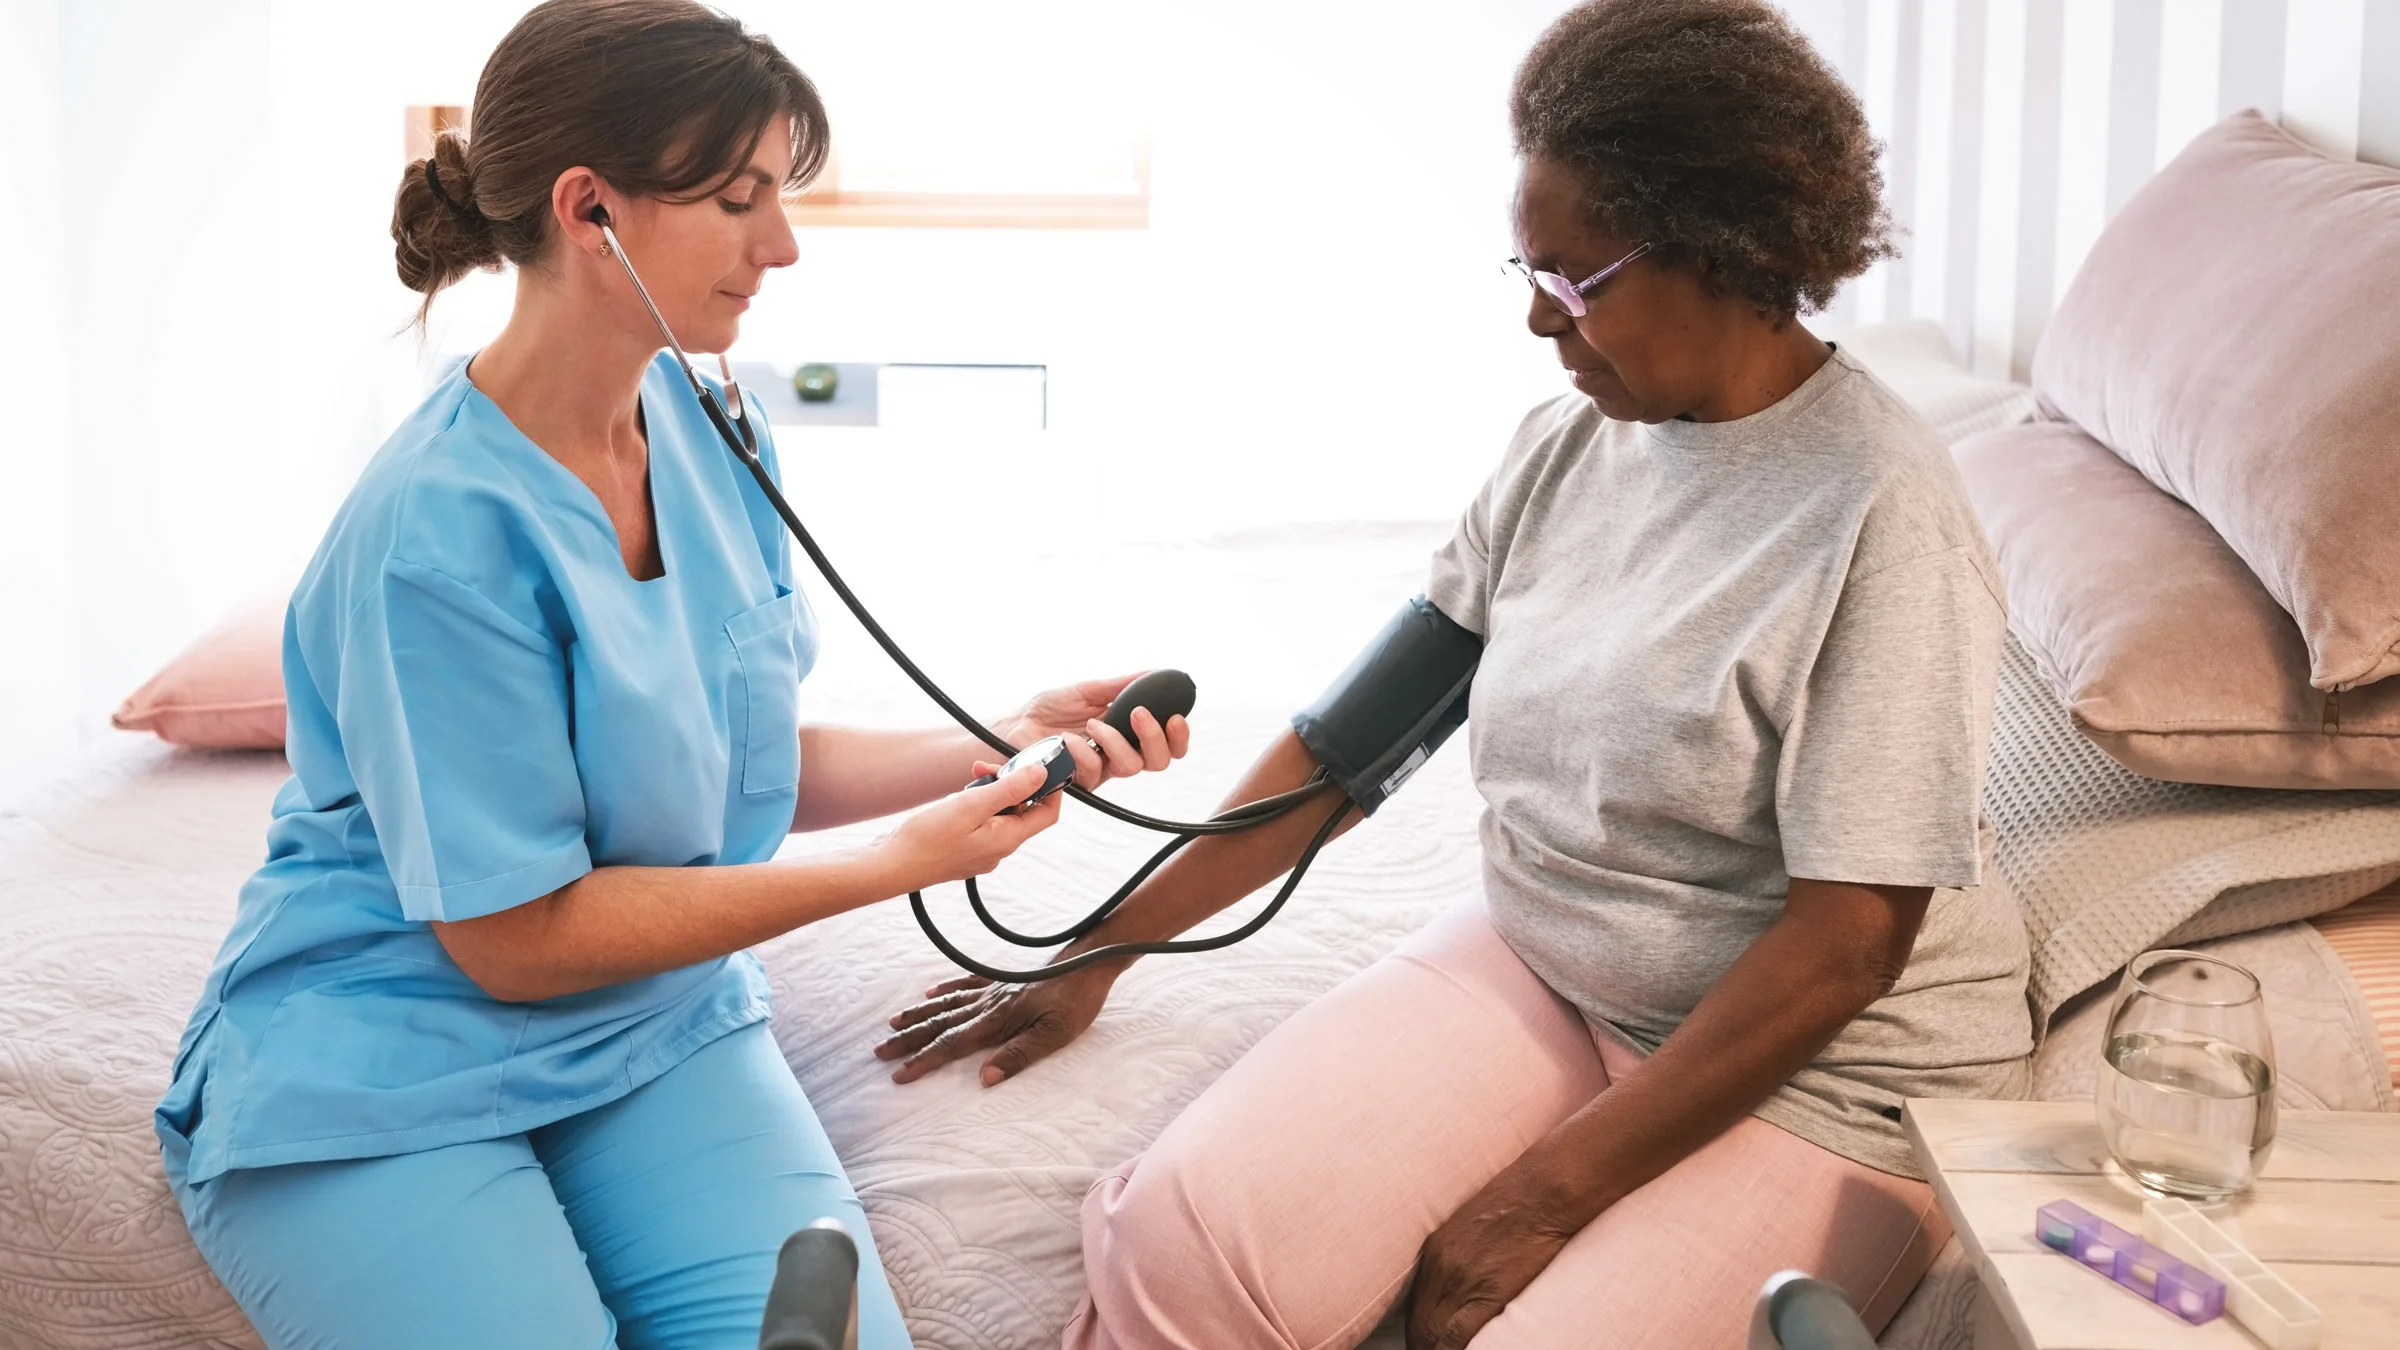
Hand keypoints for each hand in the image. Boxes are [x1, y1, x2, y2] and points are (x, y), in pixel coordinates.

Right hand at [874, 961, 1116, 1085]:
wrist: (1089, 961)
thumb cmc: (1077, 1001)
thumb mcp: (1056, 1035)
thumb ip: (1020, 1056)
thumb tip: (984, 1077)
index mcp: (997, 1020)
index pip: (952, 1044)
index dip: (924, 1060)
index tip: (899, 1074)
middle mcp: (988, 1004)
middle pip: (941, 1023)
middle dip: (909, 1039)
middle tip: (880, 1052)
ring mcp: (994, 989)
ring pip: (947, 1003)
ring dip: (919, 1015)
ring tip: (894, 1024)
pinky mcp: (1003, 980)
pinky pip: (965, 984)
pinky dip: (945, 989)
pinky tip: (931, 992)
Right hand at [877, 760, 1060, 894]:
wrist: (892, 866)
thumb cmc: (928, 838)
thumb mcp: (971, 805)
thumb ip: (1009, 789)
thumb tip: (1041, 774)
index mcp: (1008, 839)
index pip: (1047, 812)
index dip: (1049, 787)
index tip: (1036, 765)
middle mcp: (1000, 848)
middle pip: (1022, 810)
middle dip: (1008, 783)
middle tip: (983, 768)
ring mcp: (983, 851)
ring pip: (999, 814)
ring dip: (988, 792)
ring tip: (965, 783)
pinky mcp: (966, 850)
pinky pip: (982, 823)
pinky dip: (975, 806)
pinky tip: (955, 800)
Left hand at [1002, 673, 1190, 790]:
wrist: (1016, 726)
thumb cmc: (1049, 708)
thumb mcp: (1088, 689)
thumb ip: (1121, 686)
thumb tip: (1154, 672)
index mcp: (1127, 730)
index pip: (1166, 742)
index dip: (1178, 736)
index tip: (1176, 718)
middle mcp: (1120, 752)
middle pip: (1159, 760)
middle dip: (1155, 738)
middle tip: (1139, 714)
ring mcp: (1102, 769)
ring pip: (1131, 767)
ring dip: (1116, 741)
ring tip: (1093, 723)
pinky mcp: (1082, 782)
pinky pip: (1096, 772)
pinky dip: (1084, 752)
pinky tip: (1069, 739)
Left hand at [1405, 1170, 1580, 1349]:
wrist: (1540, 1193)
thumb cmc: (1514, 1201)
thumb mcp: (1470, 1223)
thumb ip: (1458, 1253)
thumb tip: (1459, 1278)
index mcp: (1434, 1252)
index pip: (1414, 1307)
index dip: (1417, 1333)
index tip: (1424, 1343)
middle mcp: (1440, 1269)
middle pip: (1419, 1325)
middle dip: (1422, 1346)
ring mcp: (1461, 1282)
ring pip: (1433, 1335)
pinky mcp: (1486, 1294)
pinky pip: (1457, 1336)